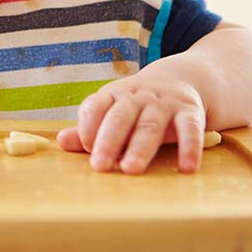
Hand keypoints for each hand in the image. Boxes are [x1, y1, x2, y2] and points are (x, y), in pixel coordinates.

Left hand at [56, 69, 205, 173]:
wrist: (179, 81)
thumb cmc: (135, 106)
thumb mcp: (111, 111)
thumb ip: (88, 129)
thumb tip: (60, 142)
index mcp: (113, 94)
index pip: (96, 106)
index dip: (88, 125)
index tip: (85, 147)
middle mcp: (137, 96)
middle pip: (120, 116)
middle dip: (109, 141)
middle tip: (99, 166)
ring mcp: (164, 103)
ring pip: (150, 124)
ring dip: (140, 147)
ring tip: (131, 170)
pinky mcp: (190, 112)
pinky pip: (190, 129)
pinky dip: (189, 147)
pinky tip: (185, 167)